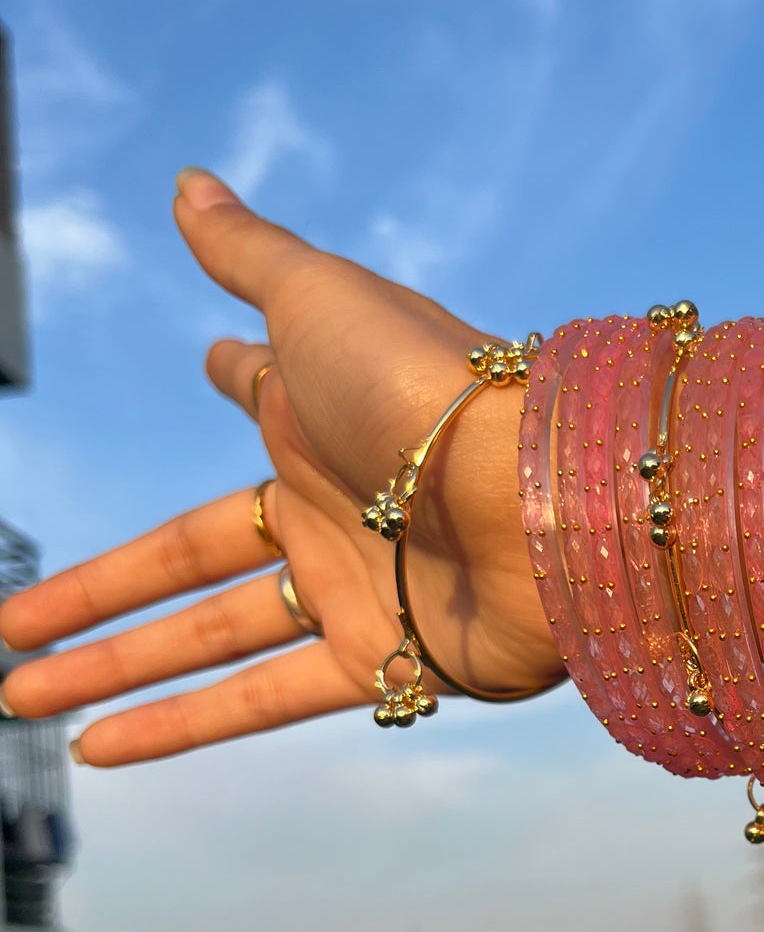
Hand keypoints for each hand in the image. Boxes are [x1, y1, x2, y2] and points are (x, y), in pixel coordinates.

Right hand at [0, 170, 563, 764]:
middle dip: (95, 592)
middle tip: (6, 626)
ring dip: (108, 667)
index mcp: (317, 410)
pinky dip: (176, 727)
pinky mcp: (380, 661)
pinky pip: (255, 700)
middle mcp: (331, 503)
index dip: (230, 377)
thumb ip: (248, 255)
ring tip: (16, 698)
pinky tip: (98, 749)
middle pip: (186, 556)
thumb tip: (187, 182)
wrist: (542, 502)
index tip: (209, 364)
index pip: (253, 395)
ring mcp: (353, 586)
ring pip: (204, 636)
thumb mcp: (321, 298)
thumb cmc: (430, 386)